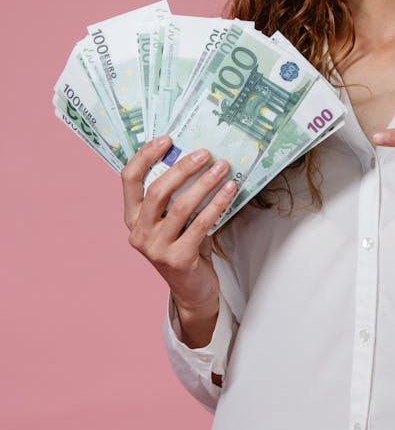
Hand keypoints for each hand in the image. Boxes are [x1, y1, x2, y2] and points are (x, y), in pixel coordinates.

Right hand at [122, 136, 237, 322]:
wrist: (193, 290)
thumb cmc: (185, 247)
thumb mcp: (173, 220)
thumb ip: (175, 195)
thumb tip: (197, 157)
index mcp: (132, 218)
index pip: (129, 179)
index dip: (145, 156)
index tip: (167, 139)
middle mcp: (139, 233)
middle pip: (157, 190)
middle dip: (183, 168)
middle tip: (205, 153)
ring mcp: (156, 248)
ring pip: (181, 206)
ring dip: (205, 183)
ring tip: (222, 167)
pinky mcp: (178, 259)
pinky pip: (201, 224)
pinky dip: (217, 203)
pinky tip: (230, 190)